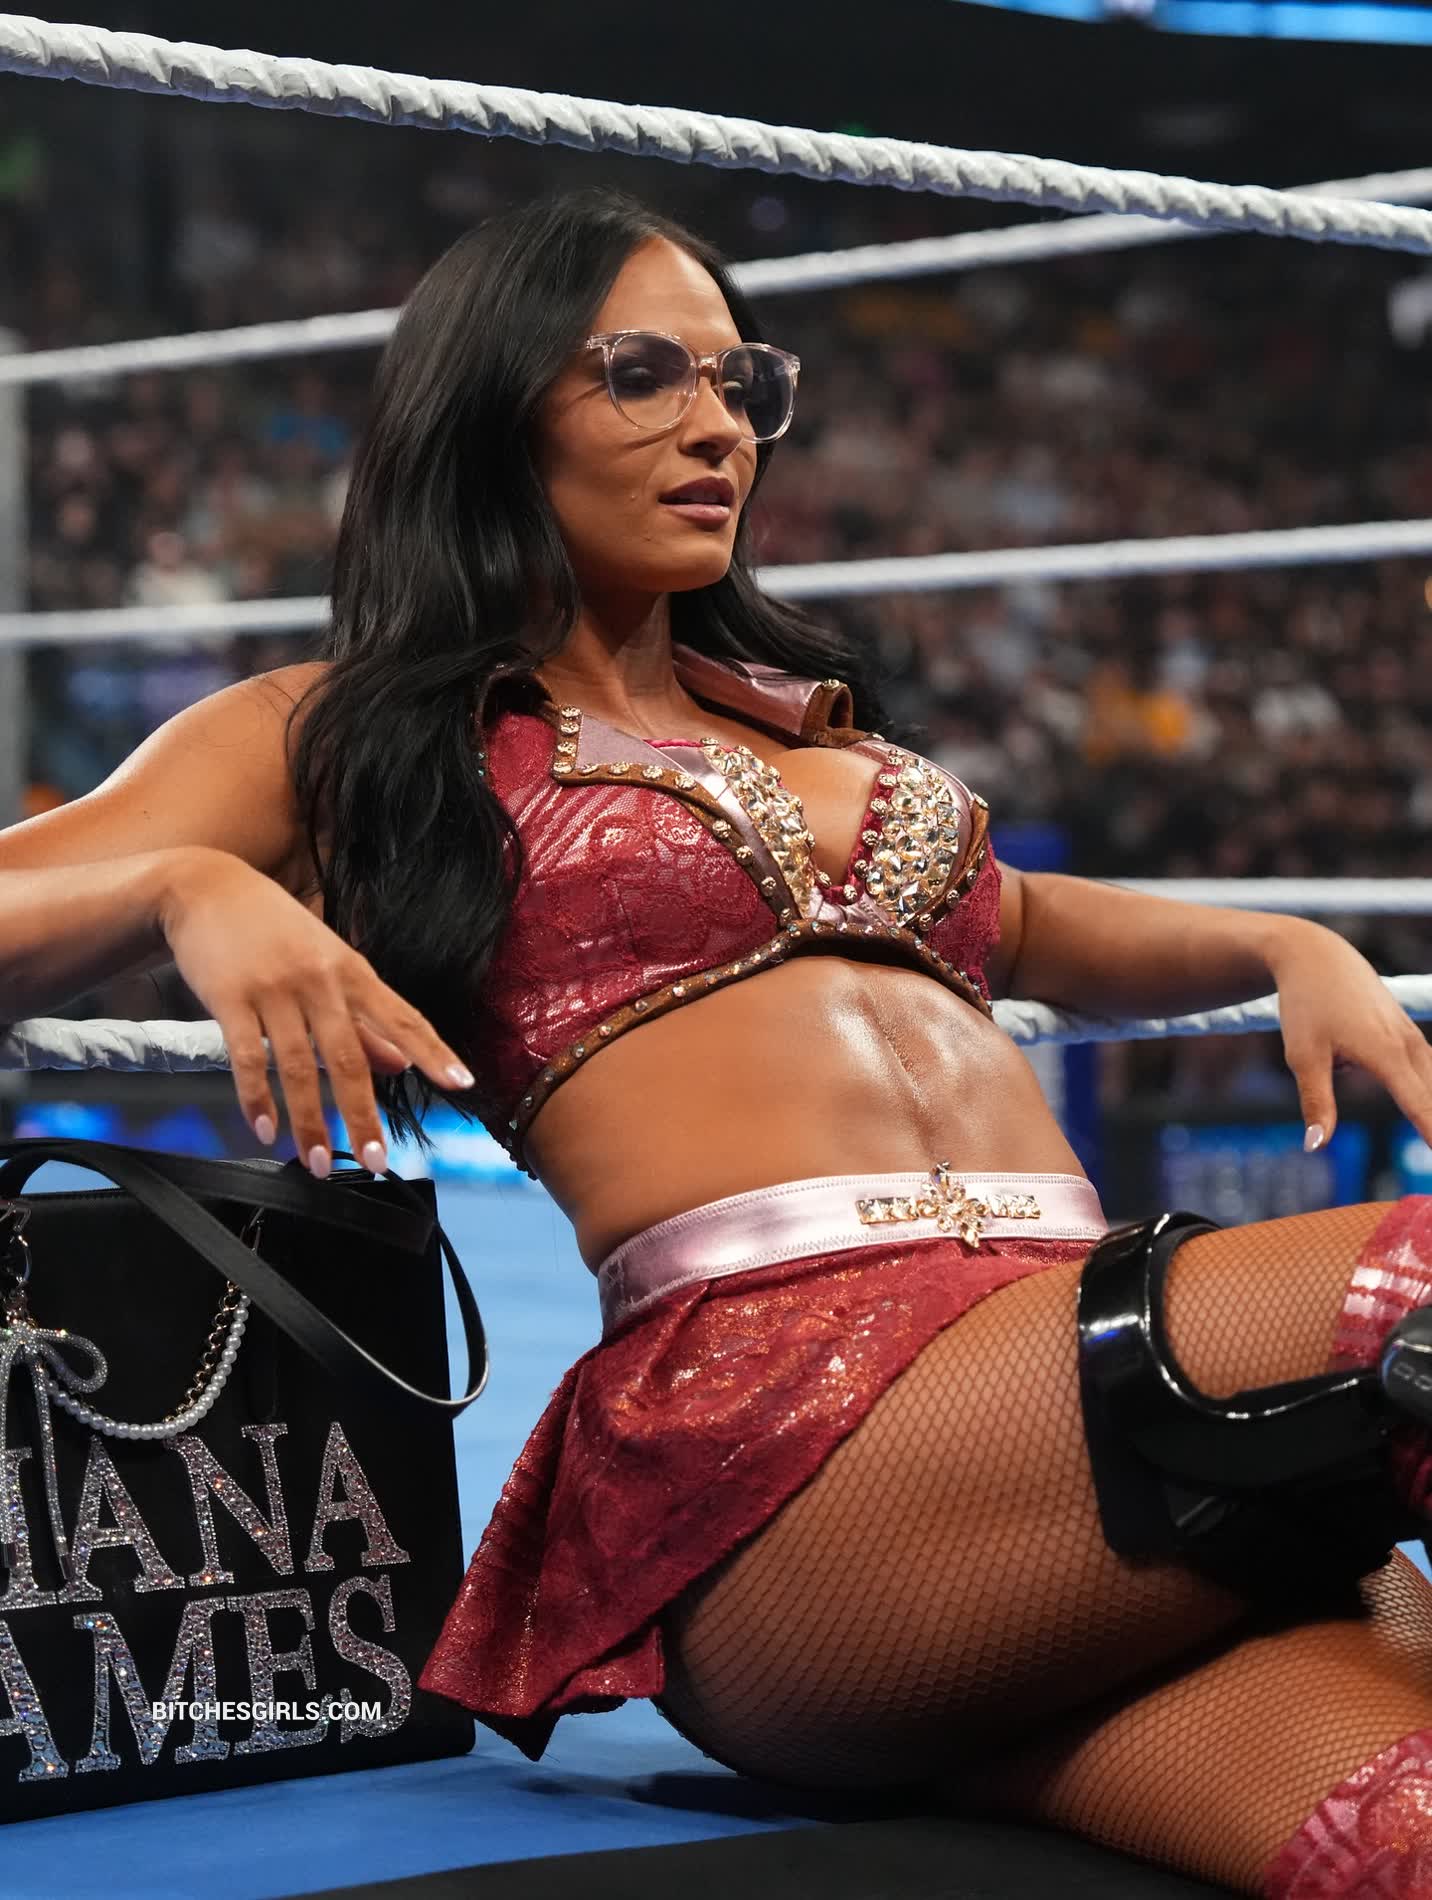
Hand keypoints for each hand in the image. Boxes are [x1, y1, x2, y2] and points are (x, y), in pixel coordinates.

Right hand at [160, 848, 474, 1175]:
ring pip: (299, 1066)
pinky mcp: (230, 997)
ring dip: (309, 1121)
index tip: (462, 1084)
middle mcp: (319, 981)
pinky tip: (265, 1130)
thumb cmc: (274, 929)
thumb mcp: (328, 963)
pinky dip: (256, 1099)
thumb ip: (363, 1018)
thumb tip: (400, 1064)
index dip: (433, 1051)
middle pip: (350, 1056)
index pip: (403, 1016)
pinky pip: (248, 1057)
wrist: (206, 888)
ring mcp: (275, 989)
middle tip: (376, 1161)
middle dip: (363, 1114)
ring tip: (318, 1163)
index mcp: (352, 972)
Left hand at [1268, 920, 1431, 1150]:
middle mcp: (1407, 1044)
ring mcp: (1410, 1035)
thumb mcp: (1303, 1056)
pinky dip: (1427, 1088)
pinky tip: (1424, 1101)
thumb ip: (1316, 1102)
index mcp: (1385, 1053)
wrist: (1315, 956)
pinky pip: (1425, 1066)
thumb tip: (1316, 1147)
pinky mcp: (1405, 1031)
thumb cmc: (1305, 1005)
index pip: (1419, 1105)